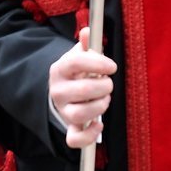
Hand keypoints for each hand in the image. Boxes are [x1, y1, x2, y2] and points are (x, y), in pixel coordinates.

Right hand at [48, 27, 116, 147]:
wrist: (63, 92)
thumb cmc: (77, 73)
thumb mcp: (79, 55)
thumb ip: (86, 44)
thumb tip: (88, 31)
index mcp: (60, 69)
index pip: (77, 62)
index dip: (98, 63)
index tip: (111, 67)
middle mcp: (58, 91)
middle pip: (83, 90)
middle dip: (104, 87)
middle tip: (108, 84)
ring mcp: (63, 110)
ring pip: (81, 113)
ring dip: (100, 106)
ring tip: (104, 100)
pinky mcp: (69, 127)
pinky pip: (75, 139)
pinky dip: (89, 134)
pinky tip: (99, 124)